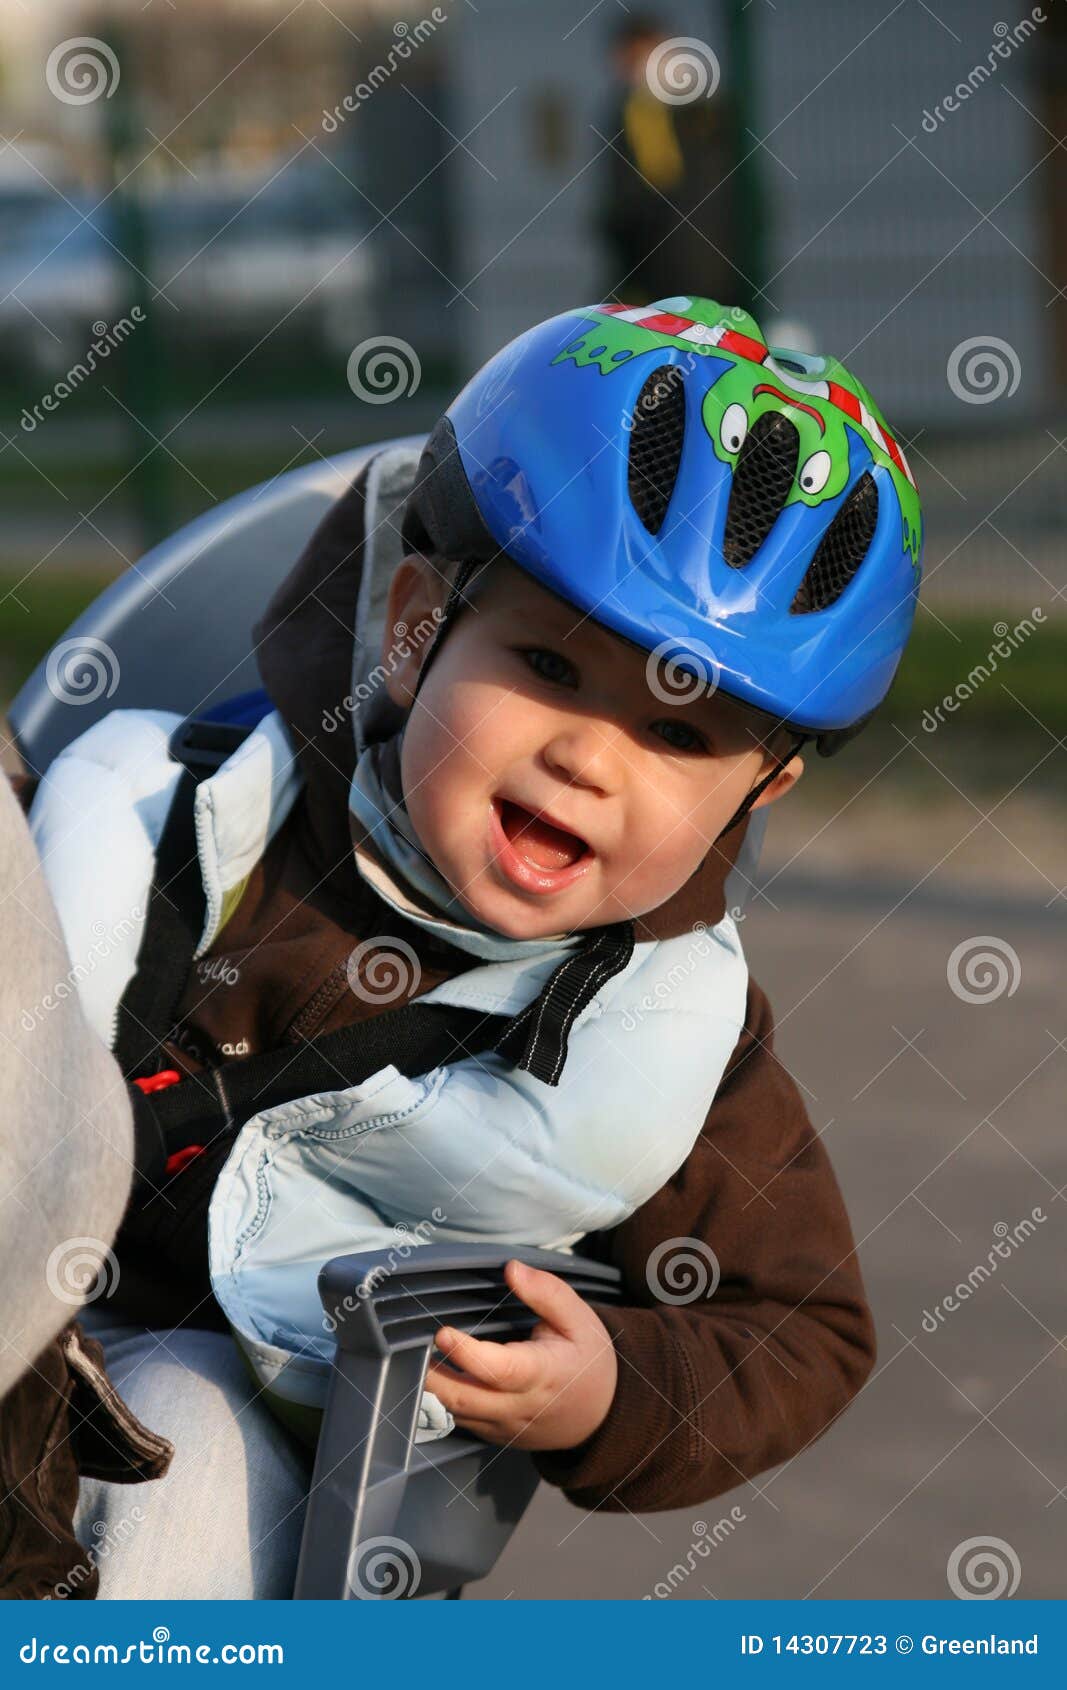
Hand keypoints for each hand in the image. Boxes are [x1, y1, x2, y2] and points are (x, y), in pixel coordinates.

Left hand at [424, 1258, 617, 1450]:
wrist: (603, 1414)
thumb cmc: (588, 1360)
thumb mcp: (579, 1319)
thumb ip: (546, 1292)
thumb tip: (512, 1269)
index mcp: (544, 1374)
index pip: (500, 1370)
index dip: (467, 1354)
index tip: (443, 1332)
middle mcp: (520, 1406)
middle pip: (464, 1399)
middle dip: (430, 1376)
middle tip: (408, 1348)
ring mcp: (505, 1427)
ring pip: (455, 1415)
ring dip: (430, 1390)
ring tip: (412, 1359)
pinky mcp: (495, 1436)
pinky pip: (460, 1422)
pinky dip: (441, 1403)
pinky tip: (431, 1377)